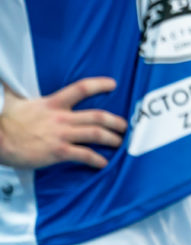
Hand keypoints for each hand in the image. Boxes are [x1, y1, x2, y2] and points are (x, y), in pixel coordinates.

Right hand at [0, 78, 127, 168]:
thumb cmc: (3, 121)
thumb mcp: (13, 100)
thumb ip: (18, 90)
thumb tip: (8, 81)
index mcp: (52, 103)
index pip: (81, 88)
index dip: (99, 84)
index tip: (113, 84)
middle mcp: (61, 118)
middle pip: (97, 116)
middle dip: (115, 121)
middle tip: (124, 125)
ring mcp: (61, 135)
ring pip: (95, 134)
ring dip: (111, 138)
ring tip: (120, 142)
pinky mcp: (57, 151)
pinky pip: (83, 155)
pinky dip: (96, 159)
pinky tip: (103, 163)